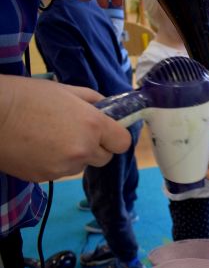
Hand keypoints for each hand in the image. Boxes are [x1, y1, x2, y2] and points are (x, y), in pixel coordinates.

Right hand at [0, 76, 130, 181]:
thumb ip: (93, 101)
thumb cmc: (26, 96)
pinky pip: (60, 172)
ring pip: (81, 166)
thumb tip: (108, 108)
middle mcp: (83, 150)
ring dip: (73, 156)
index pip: (123, 143)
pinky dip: (53, 163)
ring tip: (49, 138)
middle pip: (104, 158)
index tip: (106, 132)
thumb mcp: (65, 90)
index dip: (115, 137)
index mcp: (93, 125)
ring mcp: (64, 167)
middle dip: (95, 148)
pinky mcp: (46, 177)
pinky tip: (36, 148)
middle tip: (74, 133)